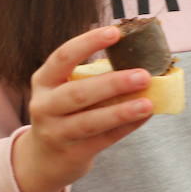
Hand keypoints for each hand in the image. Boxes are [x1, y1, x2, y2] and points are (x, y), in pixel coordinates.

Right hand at [11, 26, 153, 191]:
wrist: (43, 159)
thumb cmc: (63, 114)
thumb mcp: (62, 91)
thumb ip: (89, 78)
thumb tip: (137, 60)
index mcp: (43, 81)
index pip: (63, 57)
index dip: (88, 43)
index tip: (115, 32)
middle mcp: (44, 106)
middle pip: (78, 93)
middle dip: (112, 84)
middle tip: (143, 75)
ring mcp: (56, 132)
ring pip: (90, 121)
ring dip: (121, 111)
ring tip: (147, 103)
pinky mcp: (72, 153)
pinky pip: (103, 139)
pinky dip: (126, 127)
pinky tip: (143, 117)